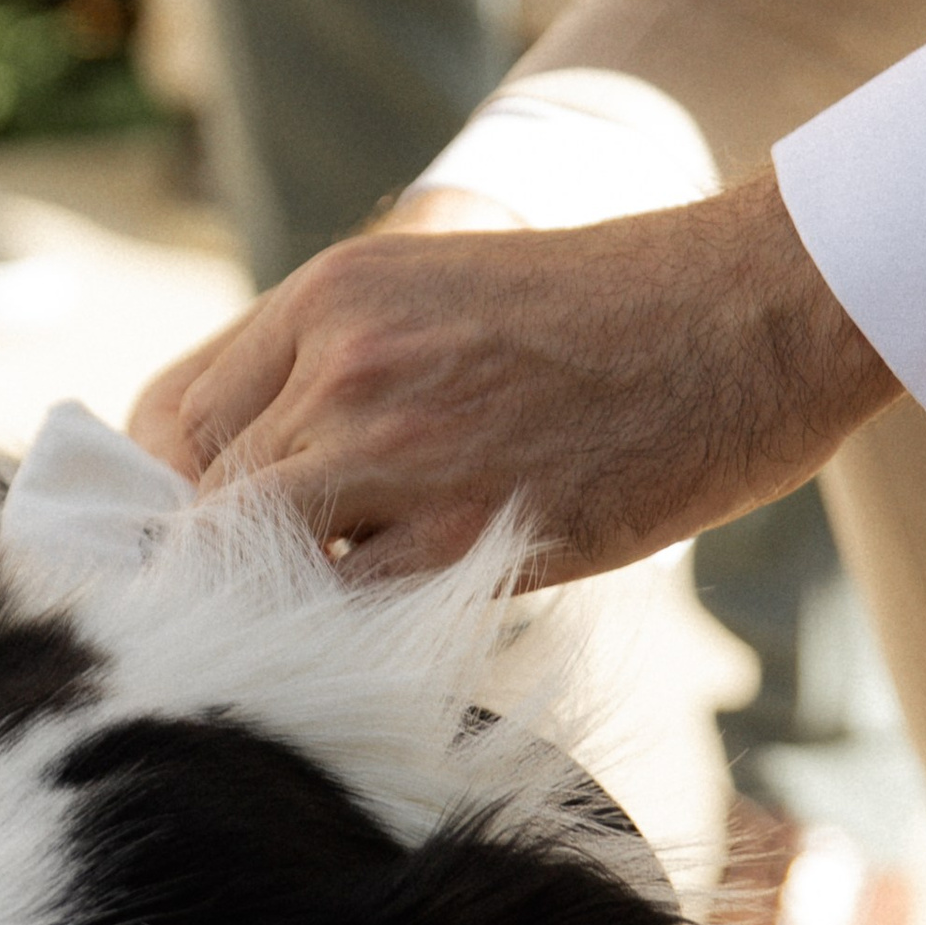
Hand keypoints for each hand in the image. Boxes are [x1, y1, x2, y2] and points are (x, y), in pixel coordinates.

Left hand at [126, 173, 894, 583]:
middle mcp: (342, 361)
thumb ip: (348, 367)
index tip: (187, 546)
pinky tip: (408, 629)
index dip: (166, 496)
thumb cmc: (621, 314)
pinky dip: (362, 633)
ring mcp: (398, 445)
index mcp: (331, 293)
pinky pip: (355, 610)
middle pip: (198, 497)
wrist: (759, 310)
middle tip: (248, 612)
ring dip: (283, 601)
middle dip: (208, 565)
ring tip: (338, 622)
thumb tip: (264, 481)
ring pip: (258, 559)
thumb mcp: (449, 292)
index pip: (174, 414)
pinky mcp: (466, 528)